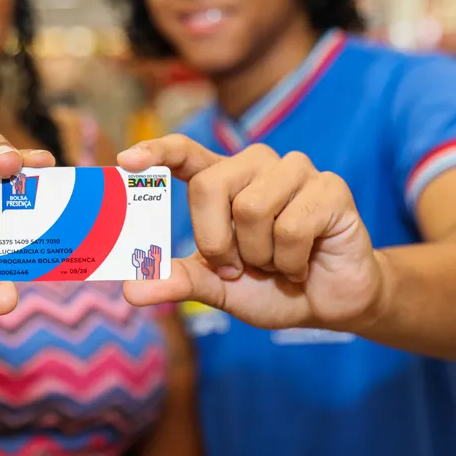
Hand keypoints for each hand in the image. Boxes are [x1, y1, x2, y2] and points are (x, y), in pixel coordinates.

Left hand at [117, 136, 385, 332]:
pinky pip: (292, 226)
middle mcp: (256, 166)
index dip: (156, 152)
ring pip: (251, 208)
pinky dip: (291, 261)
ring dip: (260, 255)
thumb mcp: (216, 287)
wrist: (329, 303)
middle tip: (241, 265)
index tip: (125, 160)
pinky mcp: (331, 187)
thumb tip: (130, 289)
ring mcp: (295, 170)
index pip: (185, 153)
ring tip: (278, 263)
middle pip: (209, 187)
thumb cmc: (269, 285)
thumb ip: (177, 281)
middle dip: (218, 241)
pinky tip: (303, 264)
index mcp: (224, 179)